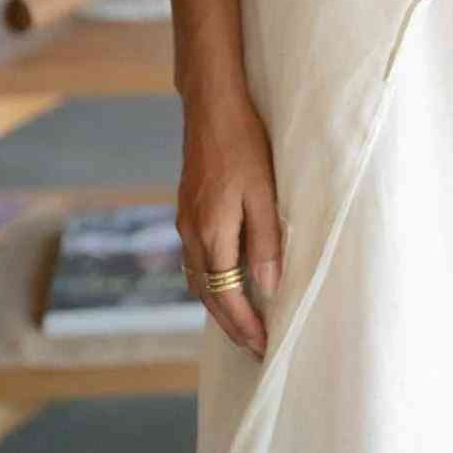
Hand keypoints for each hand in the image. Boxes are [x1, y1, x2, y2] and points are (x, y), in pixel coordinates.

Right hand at [177, 92, 285, 358]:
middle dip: (231, 324)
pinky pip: (195, 259)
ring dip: (218, 305)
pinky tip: (226, 281)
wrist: (211, 105)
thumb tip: (268, 289)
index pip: (227, 295)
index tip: (264, 346)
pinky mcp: (187, 209)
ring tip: (242, 323)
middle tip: (254, 347)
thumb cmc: (244, 142)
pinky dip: (210, 281)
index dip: (245, 324)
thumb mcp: (264, 191)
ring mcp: (185, 221)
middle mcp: (192, 232)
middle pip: (207, 295)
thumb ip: (265, 241)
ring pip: (198, 279)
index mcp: (212, 232)